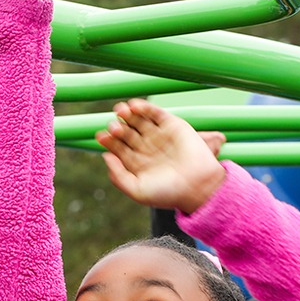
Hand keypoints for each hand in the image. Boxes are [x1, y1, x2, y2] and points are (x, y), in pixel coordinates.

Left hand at [95, 99, 226, 213]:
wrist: (198, 186)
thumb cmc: (168, 193)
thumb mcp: (137, 191)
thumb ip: (118, 177)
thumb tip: (105, 156)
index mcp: (137, 163)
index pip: (117, 147)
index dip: (108, 140)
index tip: (101, 136)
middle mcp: (147, 148)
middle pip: (126, 132)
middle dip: (118, 127)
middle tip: (114, 127)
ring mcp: (159, 136)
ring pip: (138, 120)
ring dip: (128, 114)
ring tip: (120, 111)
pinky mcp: (173, 125)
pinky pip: (155, 113)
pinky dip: (144, 107)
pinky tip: (134, 106)